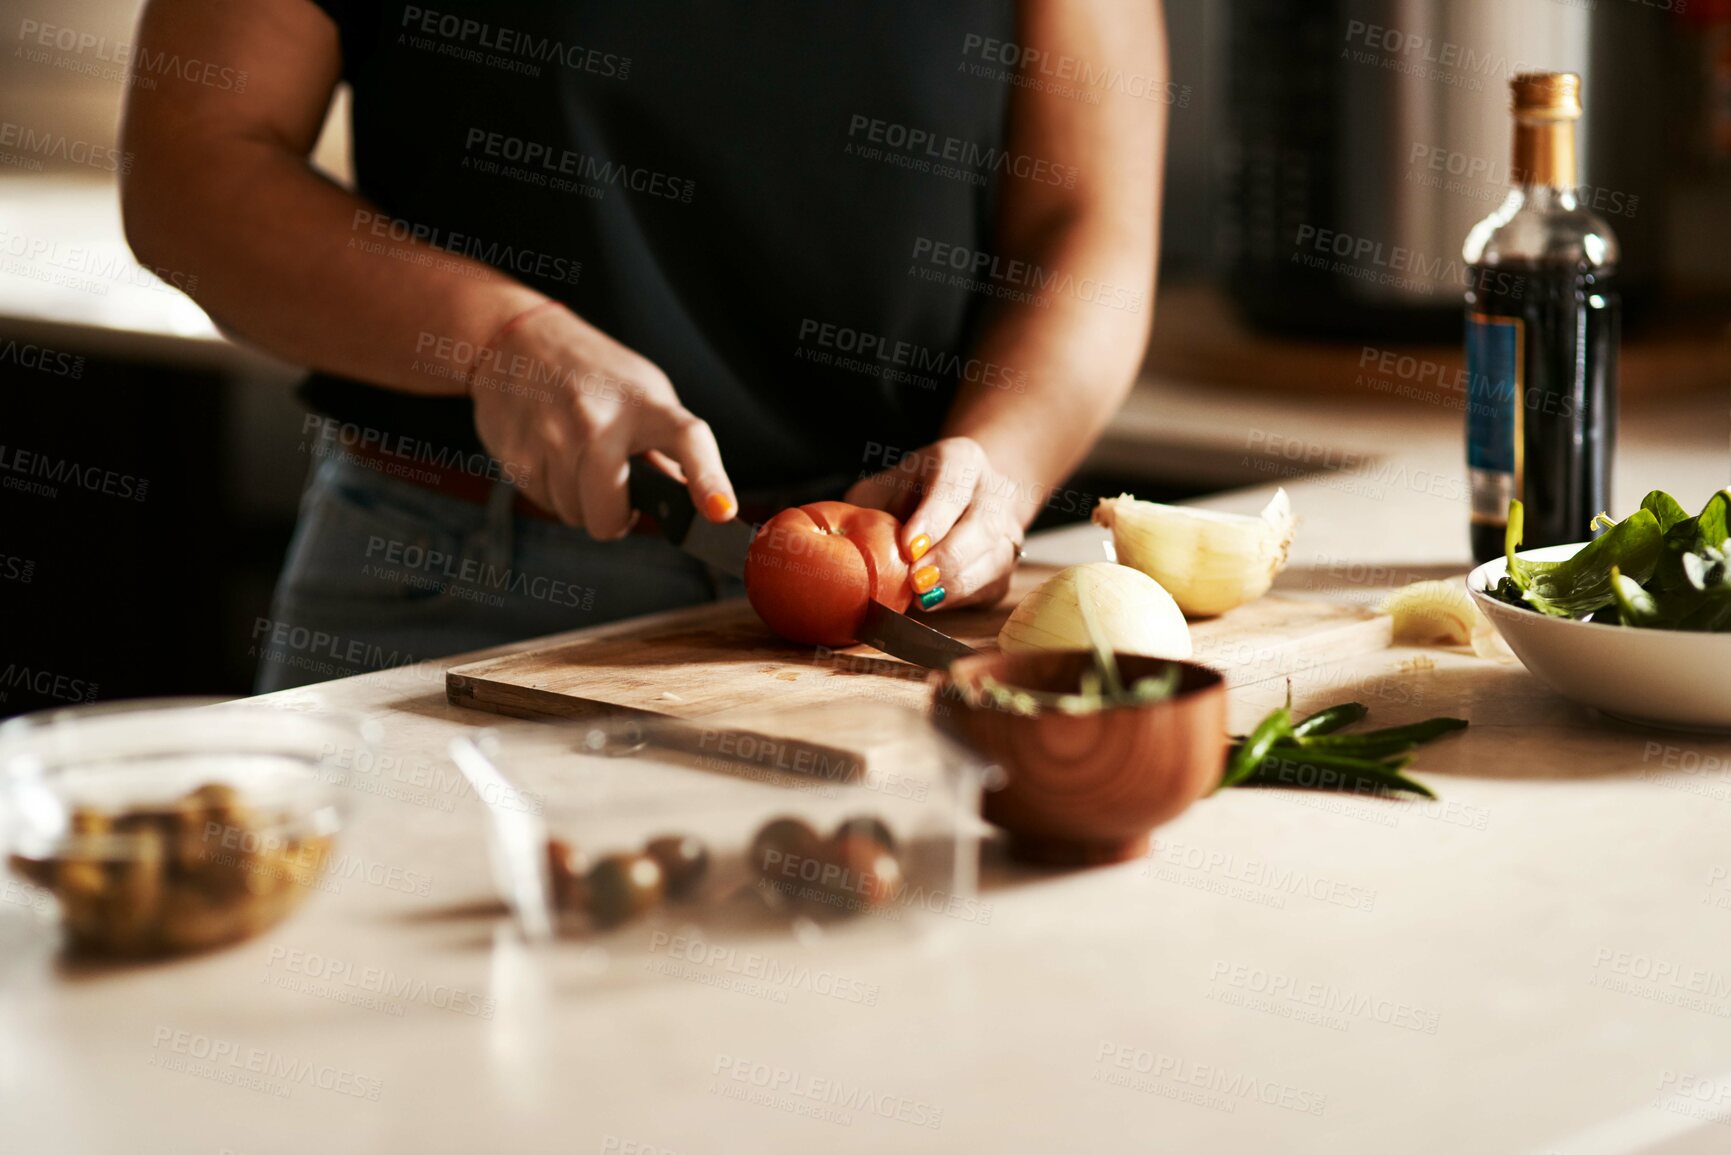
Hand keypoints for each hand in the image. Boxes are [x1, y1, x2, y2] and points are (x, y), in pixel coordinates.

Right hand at [468, 303, 736, 537]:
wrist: (517, 340)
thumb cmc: (594, 374)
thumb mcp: (644, 394)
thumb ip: (667, 448)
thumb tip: (692, 503)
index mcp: (645, 404)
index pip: (687, 439)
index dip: (708, 479)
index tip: (720, 510)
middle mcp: (598, 419)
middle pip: (609, 512)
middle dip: (614, 517)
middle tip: (617, 493)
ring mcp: (552, 437)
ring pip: (574, 515)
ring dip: (580, 502)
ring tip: (578, 460)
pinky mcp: (516, 453)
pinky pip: (545, 504)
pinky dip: (553, 492)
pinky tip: (552, 456)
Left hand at [844, 436, 1028, 610]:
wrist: (955, 502)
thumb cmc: (908, 495)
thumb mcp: (882, 488)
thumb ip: (867, 510)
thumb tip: (842, 541)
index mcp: (962, 460)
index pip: (953, 486)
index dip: (933, 518)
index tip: (909, 546)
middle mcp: (993, 491)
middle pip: (982, 526)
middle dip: (947, 556)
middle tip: (915, 579)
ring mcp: (1007, 529)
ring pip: (994, 559)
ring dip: (957, 583)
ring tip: (923, 597)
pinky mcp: (1006, 565)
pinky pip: (992, 585)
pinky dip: (963, 598)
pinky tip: (936, 602)